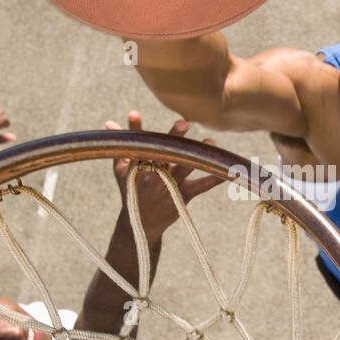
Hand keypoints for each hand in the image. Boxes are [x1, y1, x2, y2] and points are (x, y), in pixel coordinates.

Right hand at [104, 111, 223, 241]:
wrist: (140, 226)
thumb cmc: (130, 192)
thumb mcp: (121, 170)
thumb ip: (120, 145)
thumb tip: (109, 122)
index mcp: (136, 169)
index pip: (135, 145)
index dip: (134, 130)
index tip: (134, 113)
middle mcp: (152, 177)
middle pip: (164, 154)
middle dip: (173, 138)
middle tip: (184, 122)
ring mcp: (169, 187)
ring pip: (185, 167)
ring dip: (197, 154)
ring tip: (210, 142)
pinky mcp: (183, 196)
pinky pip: (201, 186)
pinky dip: (215, 178)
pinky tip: (230, 170)